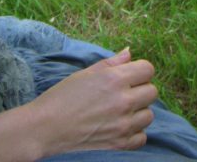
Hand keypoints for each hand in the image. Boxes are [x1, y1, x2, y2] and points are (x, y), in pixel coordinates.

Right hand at [32, 49, 157, 153]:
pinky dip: (134, 133)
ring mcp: (122, 124)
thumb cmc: (62, 97)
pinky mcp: (118, 143)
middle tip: (123, 93)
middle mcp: (123, 101)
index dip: (140, 70)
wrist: (44, 127)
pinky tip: (120, 126)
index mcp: (115, 79)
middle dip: (140, 89)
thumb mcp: (86, 73)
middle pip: (152, 91)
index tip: (130, 75)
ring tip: (120, 111)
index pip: (148, 69)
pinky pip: (142, 137)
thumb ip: (112, 63)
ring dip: (138, 112)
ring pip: (149, 115)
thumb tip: (130, 53)